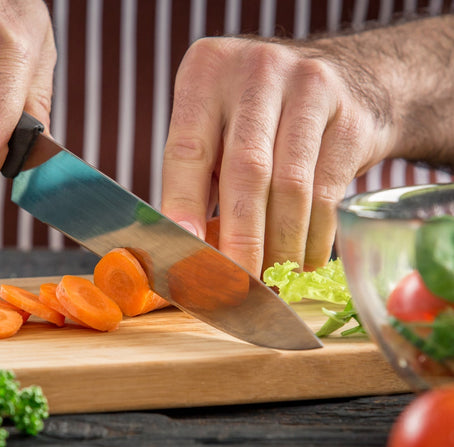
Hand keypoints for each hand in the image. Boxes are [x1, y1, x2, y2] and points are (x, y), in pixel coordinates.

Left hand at [160, 35, 398, 275]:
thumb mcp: (219, 126)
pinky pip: (327, 192)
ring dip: (280, 247)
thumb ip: (199, 177)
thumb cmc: (261, 116)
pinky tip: (303, 261)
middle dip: (240, 241)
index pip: (187, 151)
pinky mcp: (349, 117)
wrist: (348, 77)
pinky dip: (313, 238)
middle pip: (246, 173)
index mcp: (207, 74)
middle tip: (236, 288)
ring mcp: (309, 88)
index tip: (185, 254)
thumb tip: (187, 250)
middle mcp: (257, 72)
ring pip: (290, 188)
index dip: (184, 207)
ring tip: (271, 280)